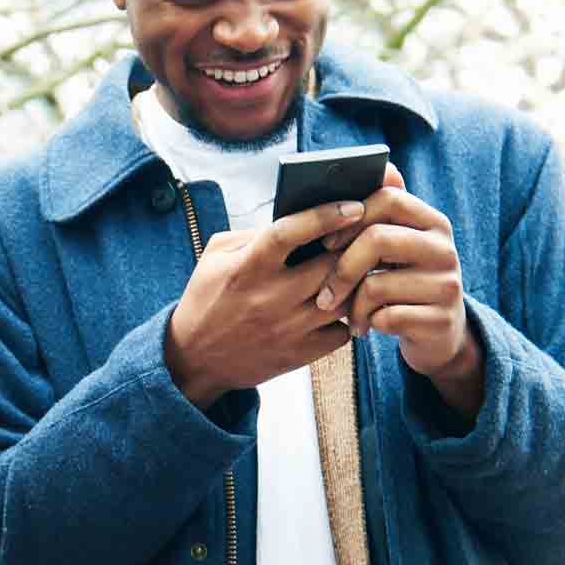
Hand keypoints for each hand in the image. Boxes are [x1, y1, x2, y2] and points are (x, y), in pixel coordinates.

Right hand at [165, 200, 367, 407]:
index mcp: (247, 266)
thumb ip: (254, 235)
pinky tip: (343, 305)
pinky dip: (348, 317)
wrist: (195, 359)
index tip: (354, 205)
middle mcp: (269, 297)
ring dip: (355, 282)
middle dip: (353, 248)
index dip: (325, 215)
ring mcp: (287, 328)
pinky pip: (342, 332)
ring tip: (360, 269)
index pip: (290, 232)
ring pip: (343, 299)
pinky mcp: (300, 354)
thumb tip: (300, 219)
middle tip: (369, 237)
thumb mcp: (216, 256)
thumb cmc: (207, 298)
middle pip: (329, 265)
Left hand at [314, 165, 483, 412]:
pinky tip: (368, 327)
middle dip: (342, 269)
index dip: (350, 218)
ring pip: (376, 285)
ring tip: (350, 316)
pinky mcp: (442, 320)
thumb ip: (373, 221)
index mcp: (432, 222)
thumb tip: (332, 195)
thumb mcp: (394, 251)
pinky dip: (368, 324)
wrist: (439, 337)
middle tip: (325, 294)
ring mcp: (447, 285)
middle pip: (377, 238)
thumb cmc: (401, 285)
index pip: (389, 197)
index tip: (326, 243)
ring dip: (352, 306)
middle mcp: (444, 248)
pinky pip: (386, 317)